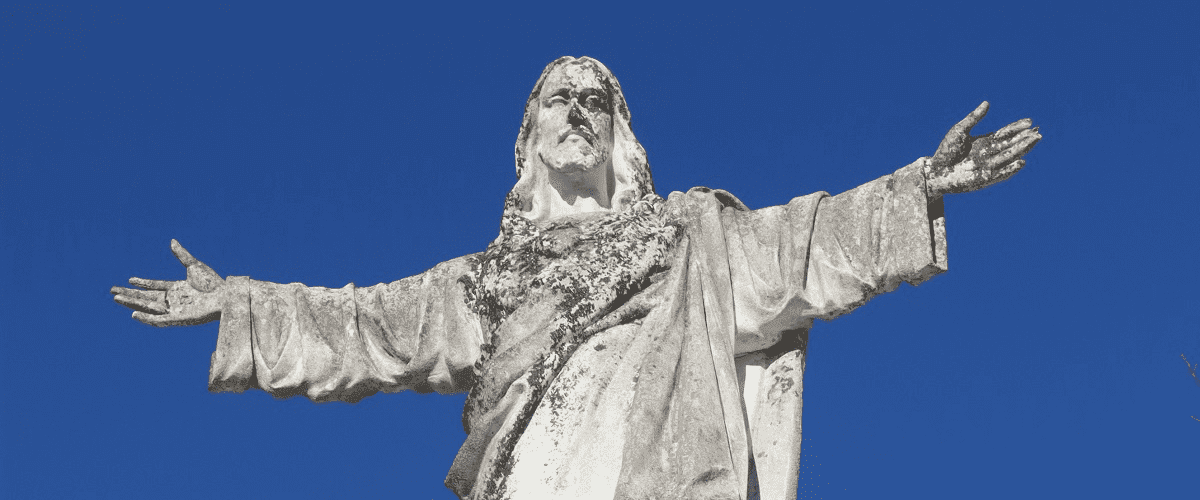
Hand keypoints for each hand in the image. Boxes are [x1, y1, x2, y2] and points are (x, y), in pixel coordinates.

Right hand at [111, 239, 223, 325]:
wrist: (225, 295)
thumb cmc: (214, 283)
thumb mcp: (194, 266)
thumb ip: (182, 255)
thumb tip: (172, 241)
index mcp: (177, 288)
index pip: (154, 286)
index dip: (142, 284)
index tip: (129, 279)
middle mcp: (173, 300)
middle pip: (146, 297)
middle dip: (129, 294)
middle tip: (112, 291)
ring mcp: (174, 310)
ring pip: (148, 308)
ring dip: (132, 303)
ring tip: (116, 298)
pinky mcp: (178, 319)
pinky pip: (158, 321)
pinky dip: (145, 319)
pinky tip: (133, 314)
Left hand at [926, 101, 1041, 196]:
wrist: (935, 171)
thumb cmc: (946, 150)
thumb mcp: (959, 130)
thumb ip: (974, 118)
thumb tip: (987, 103)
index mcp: (985, 142)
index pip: (1006, 134)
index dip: (1017, 128)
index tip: (1030, 121)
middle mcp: (990, 154)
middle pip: (1011, 145)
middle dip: (1025, 139)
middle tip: (1038, 132)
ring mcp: (989, 166)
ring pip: (1009, 156)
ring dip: (1022, 149)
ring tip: (1034, 141)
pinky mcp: (985, 178)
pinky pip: (1001, 173)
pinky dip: (1011, 168)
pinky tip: (1022, 161)